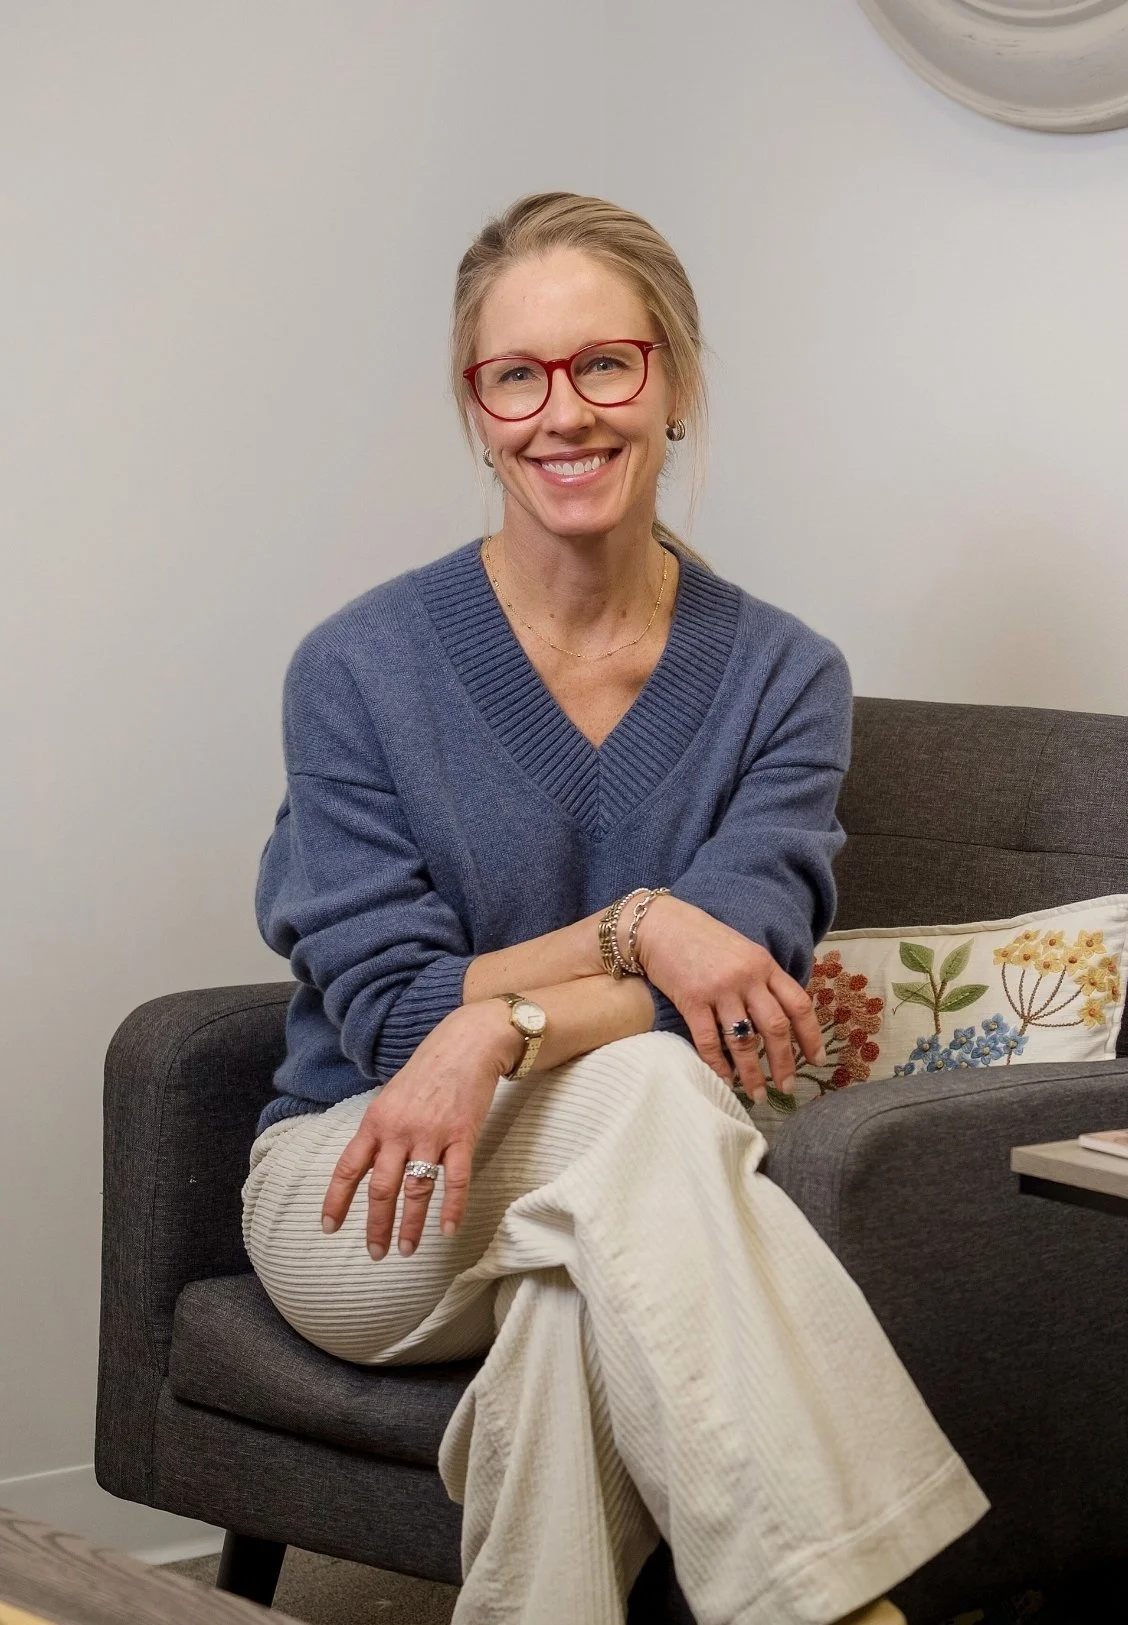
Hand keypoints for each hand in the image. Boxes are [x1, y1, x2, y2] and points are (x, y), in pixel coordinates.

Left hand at [319, 1001, 521, 1260]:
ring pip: (416, 1190)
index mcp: (376, 1121)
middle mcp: (399, 1131)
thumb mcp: (391, 1097)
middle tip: (375, 1253)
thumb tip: (368, 1165)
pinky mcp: (462, 1136)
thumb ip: (380, 1131)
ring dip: (410, 1225)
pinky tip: (448, 1230)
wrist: (466, 1044)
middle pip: (381, 1188)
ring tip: (406, 1250)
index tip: (329, 1228)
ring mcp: (431, 1134)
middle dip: (376, 1226)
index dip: (336, 1201)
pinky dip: (452, 1209)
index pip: (349, 1168)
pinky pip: (456, 1180)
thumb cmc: (427, 1071)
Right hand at [633, 895, 826, 1101]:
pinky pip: (709, 1040)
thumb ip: (762, 980)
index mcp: (764, 965)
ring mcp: (719, 989)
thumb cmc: (702, 939)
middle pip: (775, 1027)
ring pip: (744, 1040)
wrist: (660, 925)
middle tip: (788, 1087)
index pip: (798, 1004)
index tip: (817, 1059)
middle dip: (784, 1063)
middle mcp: (746, 977)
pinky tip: (724, 1081)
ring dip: (753, 1072)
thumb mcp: (743, 951)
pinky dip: (718, 1065)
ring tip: (758, 1094)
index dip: (811, 1035)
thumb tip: (780, 1018)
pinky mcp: (691, 999)